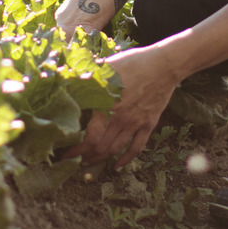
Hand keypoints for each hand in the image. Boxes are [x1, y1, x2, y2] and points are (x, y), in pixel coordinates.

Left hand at [63, 42, 181, 168]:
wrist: (164, 65)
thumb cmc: (132, 63)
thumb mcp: (104, 67)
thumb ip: (85, 78)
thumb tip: (63, 82)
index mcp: (107, 106)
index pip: (90, 138)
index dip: (76, 150)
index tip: (65, 154)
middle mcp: (120, 119)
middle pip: (101, 147)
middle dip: (85, 157)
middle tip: (74, 160)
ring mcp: (135, 123)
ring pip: (116, 149)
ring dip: (101, 159)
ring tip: (89, 162)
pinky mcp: (148, 124)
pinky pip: (137, 147)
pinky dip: (126, 159)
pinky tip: (117, 166)